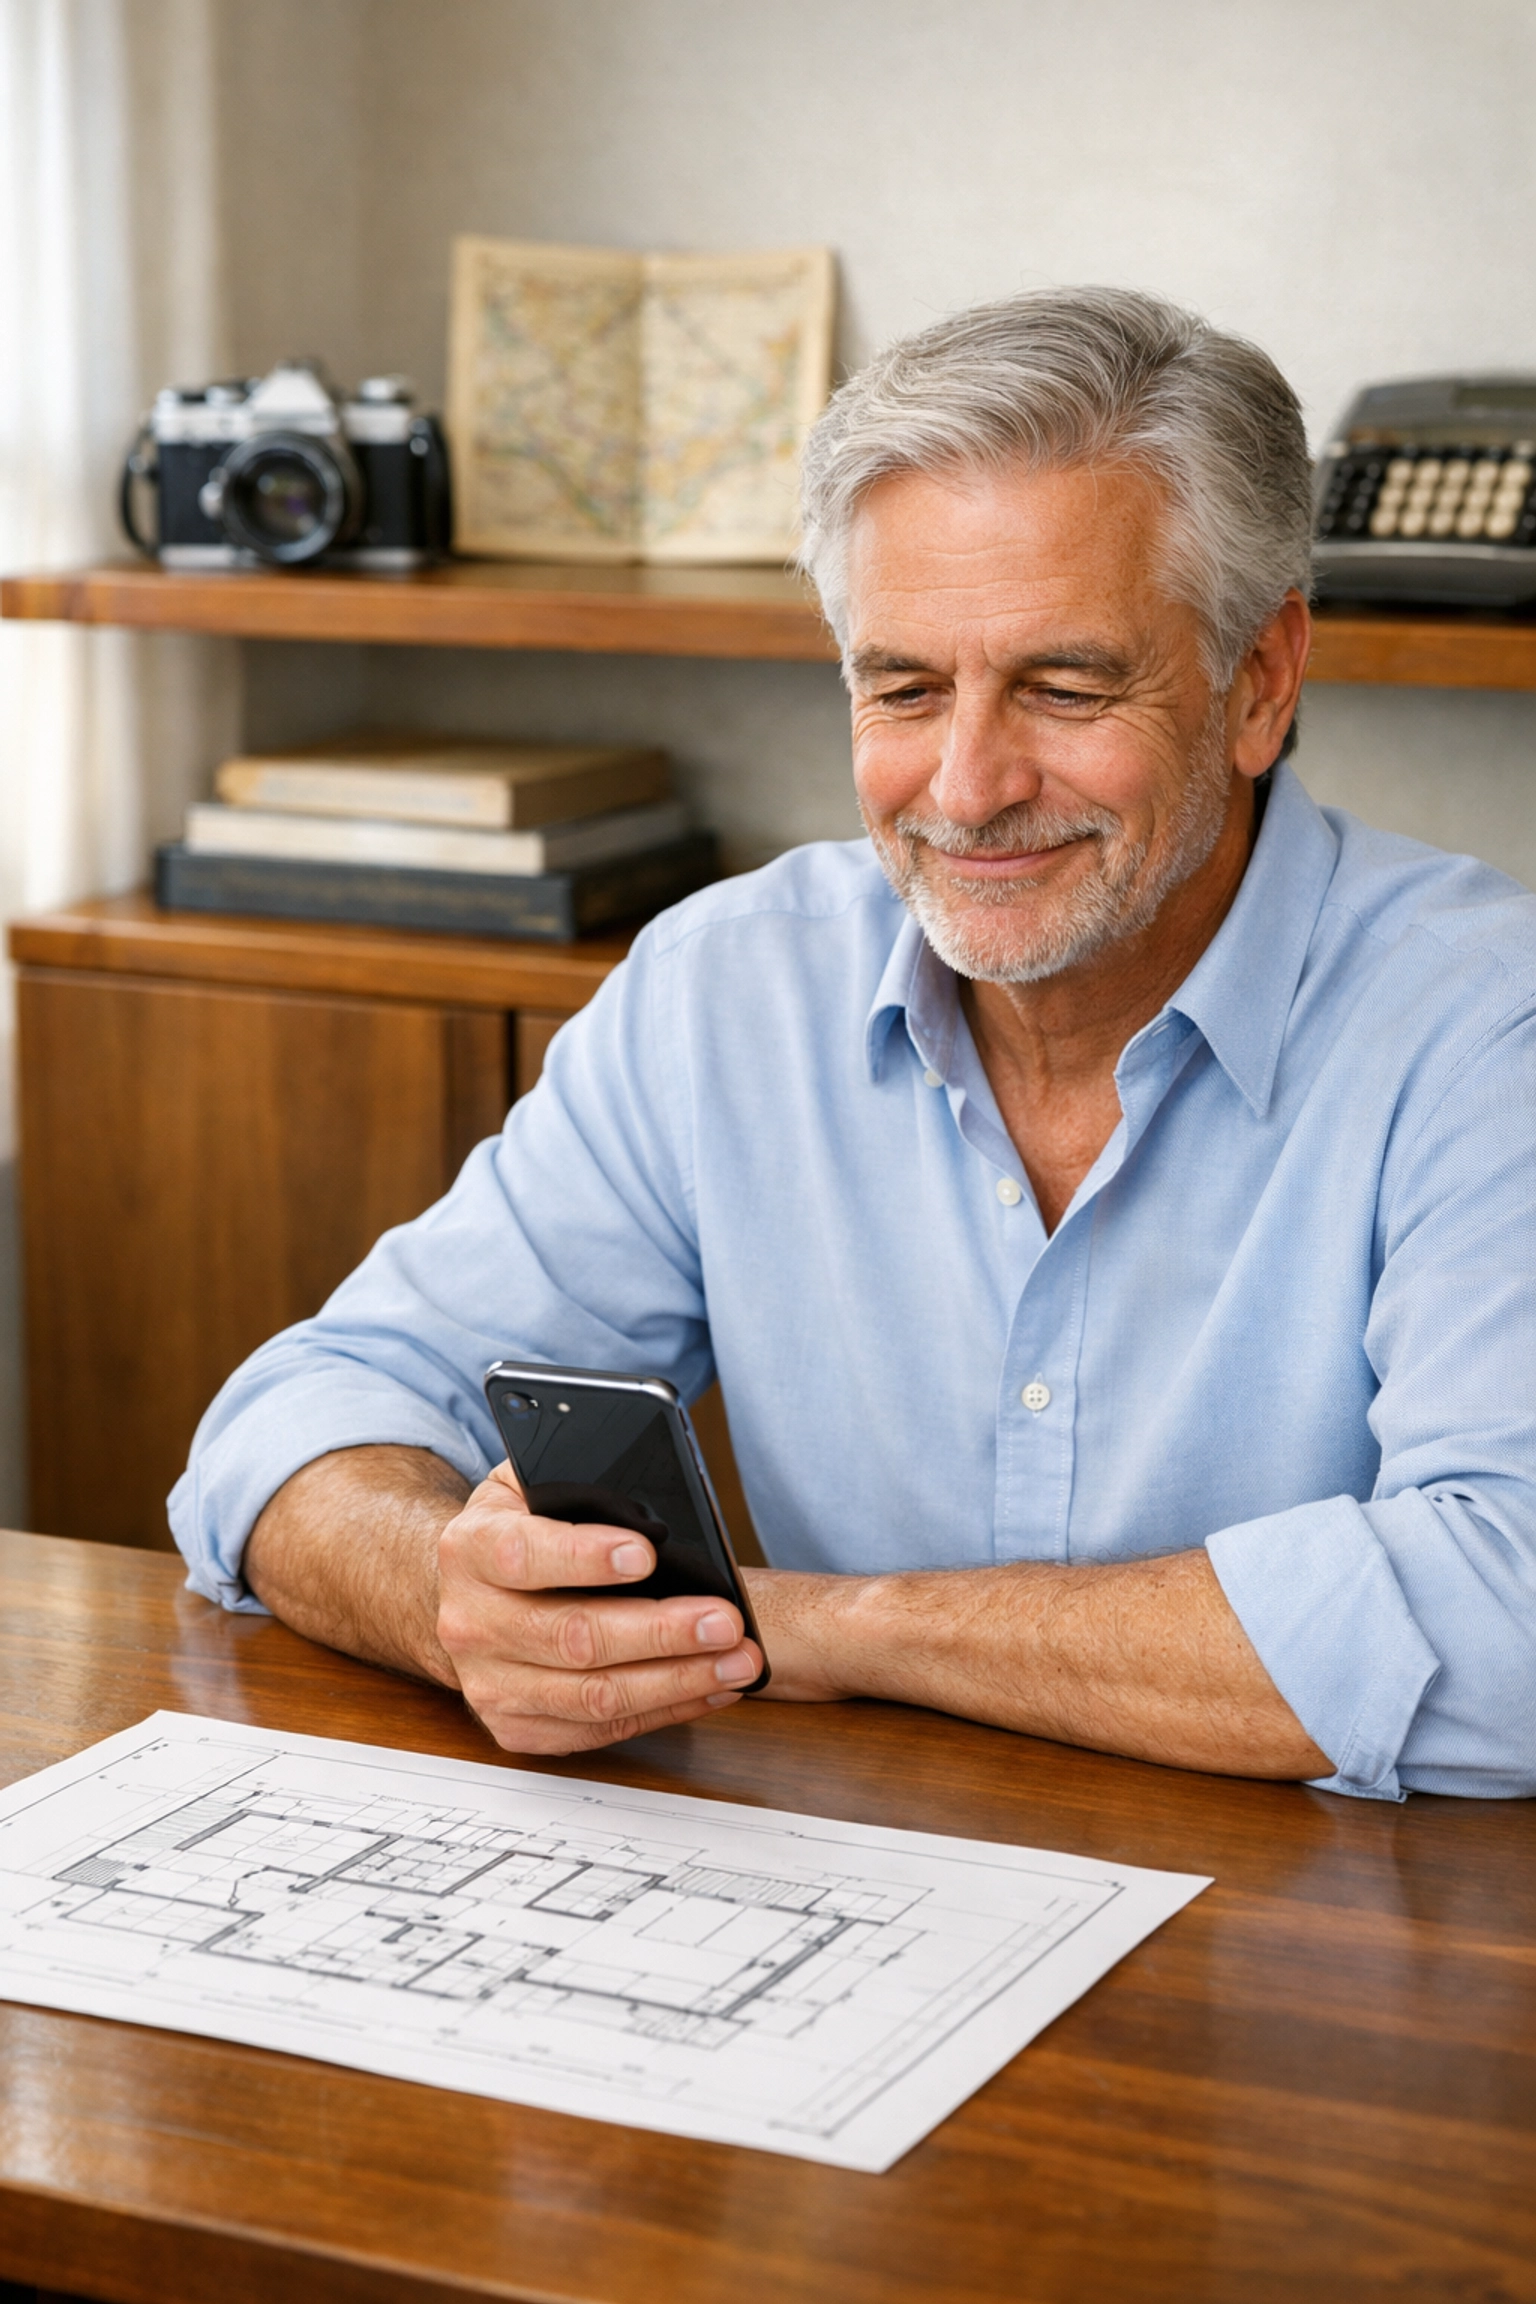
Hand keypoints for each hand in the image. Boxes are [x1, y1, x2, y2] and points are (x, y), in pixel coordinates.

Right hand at [435, 1461, 763, 1753]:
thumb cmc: (519, 1530)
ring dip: (676, 1680)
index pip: (522, 1555)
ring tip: (736, 1661)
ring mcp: (491, 1684)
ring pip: (593, 1695)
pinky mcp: (516, 1727)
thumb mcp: (531, 1485)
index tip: (645, 1553)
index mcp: (470, 1550)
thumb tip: (648, 1502)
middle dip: (660, 1631)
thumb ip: (576, 1483)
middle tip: (725, 1620)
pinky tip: (709, 1688)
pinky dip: (665, 1710)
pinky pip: (600, 1730)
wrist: (471, 1593)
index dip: (584, 1557)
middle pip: (572, 1637)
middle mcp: (471, 1623)